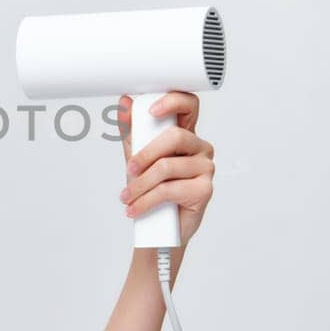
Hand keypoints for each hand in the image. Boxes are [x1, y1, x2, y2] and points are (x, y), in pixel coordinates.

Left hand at [116, 92, 214, 246]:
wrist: (158, 229)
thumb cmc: (152, 189)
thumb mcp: (136, 157)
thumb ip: (132, 131)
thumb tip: (123, 103)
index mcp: (185, 135)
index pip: (188, 106)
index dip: (173, 101)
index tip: (151, 110)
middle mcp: (200, 148)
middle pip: (175, 137)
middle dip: (145, 154)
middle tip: (129, 170)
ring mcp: (206, 168)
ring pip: (167, 167)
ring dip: (140, 185)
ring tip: (127, 198)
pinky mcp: (205, 190)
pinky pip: (170, 189)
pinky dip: (146, 201)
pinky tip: (136, 209)